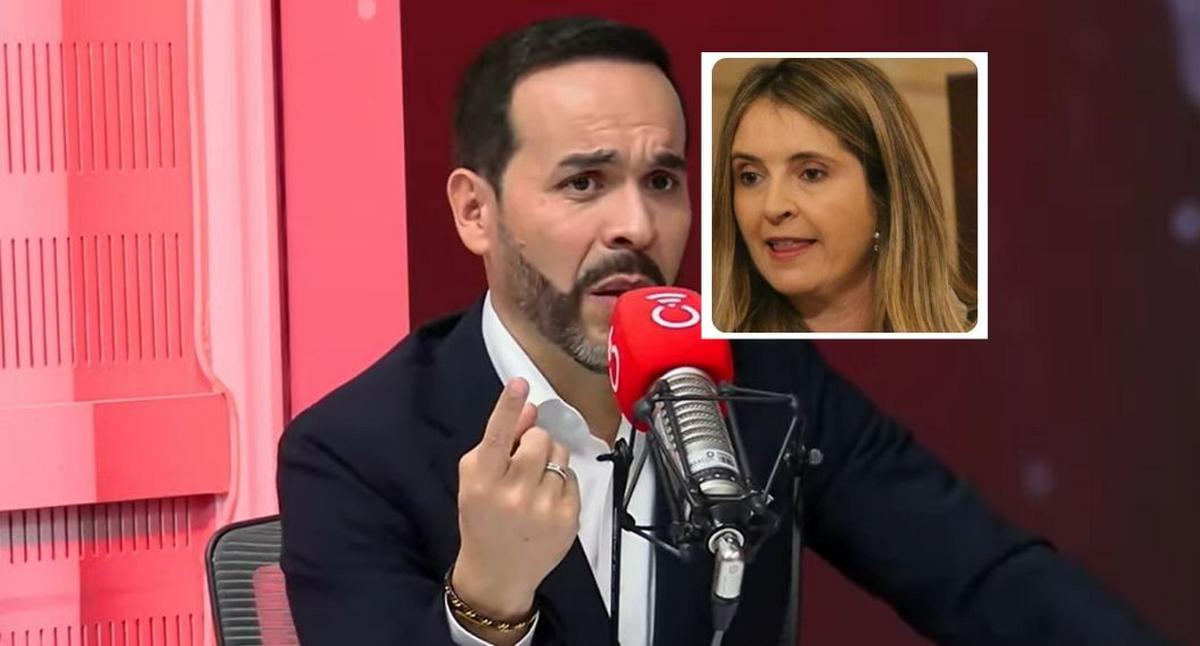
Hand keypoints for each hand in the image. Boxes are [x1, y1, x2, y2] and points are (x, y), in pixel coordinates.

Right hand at [452, 378, 580, 631]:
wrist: (498, 572)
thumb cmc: (482, 518)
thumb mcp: (476, 479)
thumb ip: (500, 441)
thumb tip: (529, 408)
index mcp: (484, 481)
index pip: (498, 435)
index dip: (509, 406)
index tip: (520, 383)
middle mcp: (514, 493)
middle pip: (540, 438)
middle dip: (535, 442)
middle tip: (524, 462)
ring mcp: (545, 507)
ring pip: (561, 454)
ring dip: (550, 461)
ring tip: (535, 484)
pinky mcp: (569, 518)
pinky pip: (573, 477)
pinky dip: (561, 483)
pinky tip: (546, 502)